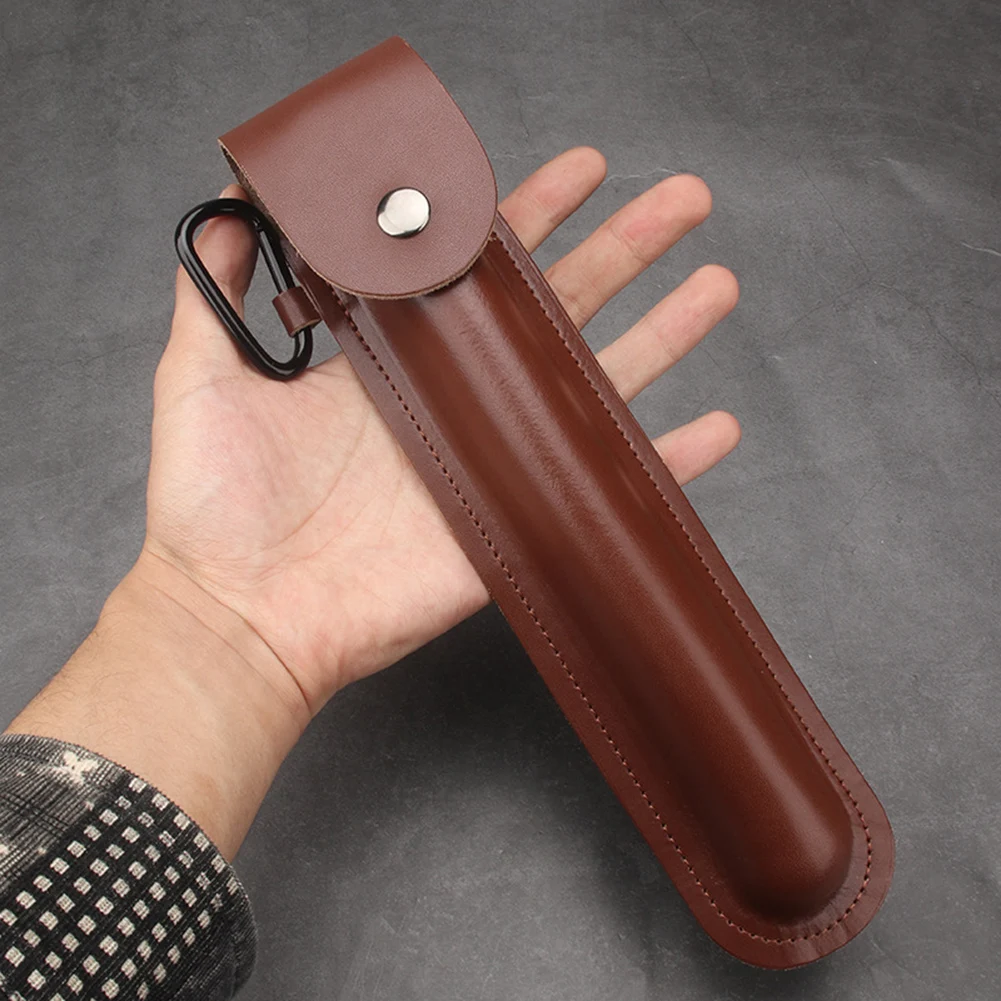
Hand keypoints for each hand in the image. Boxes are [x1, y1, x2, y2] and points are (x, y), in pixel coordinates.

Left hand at [144, 147, 740, 716]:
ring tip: (715, 282)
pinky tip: (716, 429)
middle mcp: (455, 400)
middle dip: (624, 249)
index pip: (481, 270)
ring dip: (663, 332)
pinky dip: (665, 465)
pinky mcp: (512, 523)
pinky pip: (604, 490)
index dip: (533, 217)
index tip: (580, 170)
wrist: (239, 614)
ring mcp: (492, 460)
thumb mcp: (200, 370)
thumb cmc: (214, 505)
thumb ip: (218, 284)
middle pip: (559, 310)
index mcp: (395, 359)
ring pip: (595, 383)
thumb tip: (232, 197)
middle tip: (681, 200)